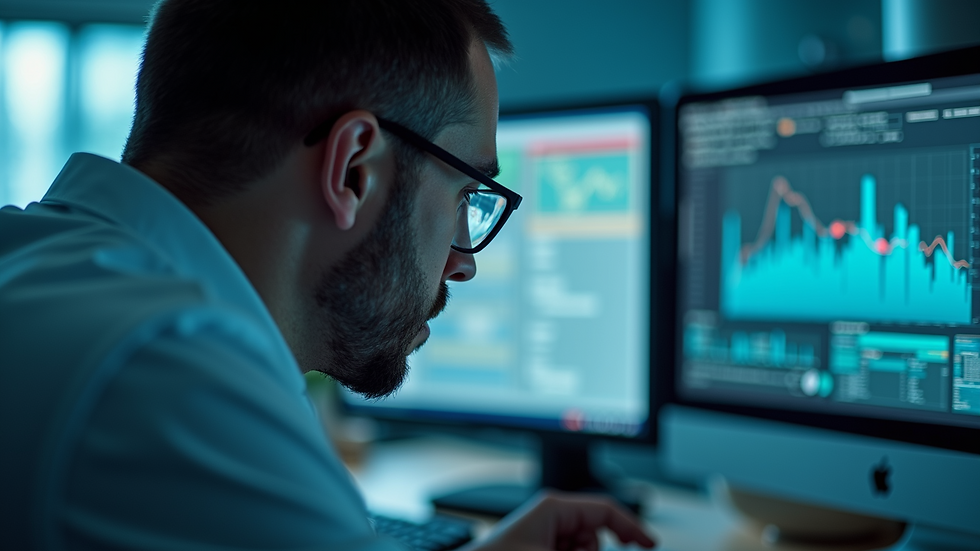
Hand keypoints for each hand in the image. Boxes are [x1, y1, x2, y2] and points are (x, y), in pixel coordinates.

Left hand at [463, 490, 655, 550]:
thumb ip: (591, 550)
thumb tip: (623, 545)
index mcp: (553, 507)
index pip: (605, 509)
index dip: (631, 527)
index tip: (649, 545)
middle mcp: (548, 517)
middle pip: (594, 533)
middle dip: (596, 550)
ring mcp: (541, 535)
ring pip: (581, 547)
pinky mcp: (535, 549)